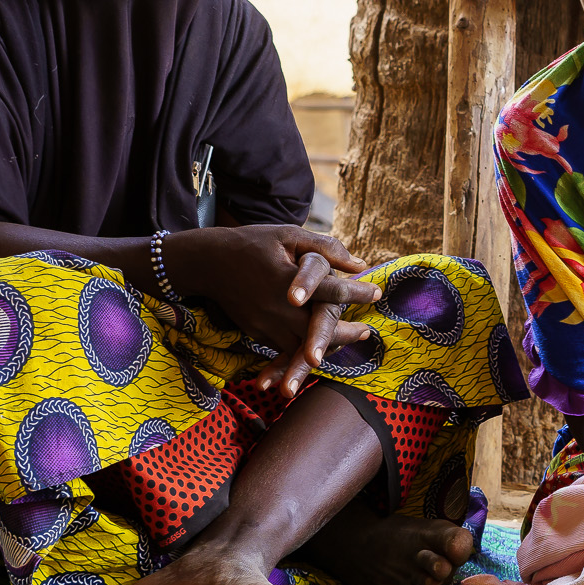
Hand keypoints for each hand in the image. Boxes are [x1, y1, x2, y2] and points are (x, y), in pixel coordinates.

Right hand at [165, 226, 381, 387]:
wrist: (207, 262)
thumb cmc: (252, 242)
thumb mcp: (288, 234)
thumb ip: (324, 247)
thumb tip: (359, 263)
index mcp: (286, 279)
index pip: (330, 291)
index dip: (357, 292)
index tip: (377, 293)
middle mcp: (276, 306)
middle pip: (318, 329)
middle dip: (345, 333)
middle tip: (365, 331)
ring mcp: (264, 323)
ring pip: (302, 346)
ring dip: (327, 346)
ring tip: (350, 339)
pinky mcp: (256, 332)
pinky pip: (284, 348)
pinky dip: (303, 350)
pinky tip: (321, 344)